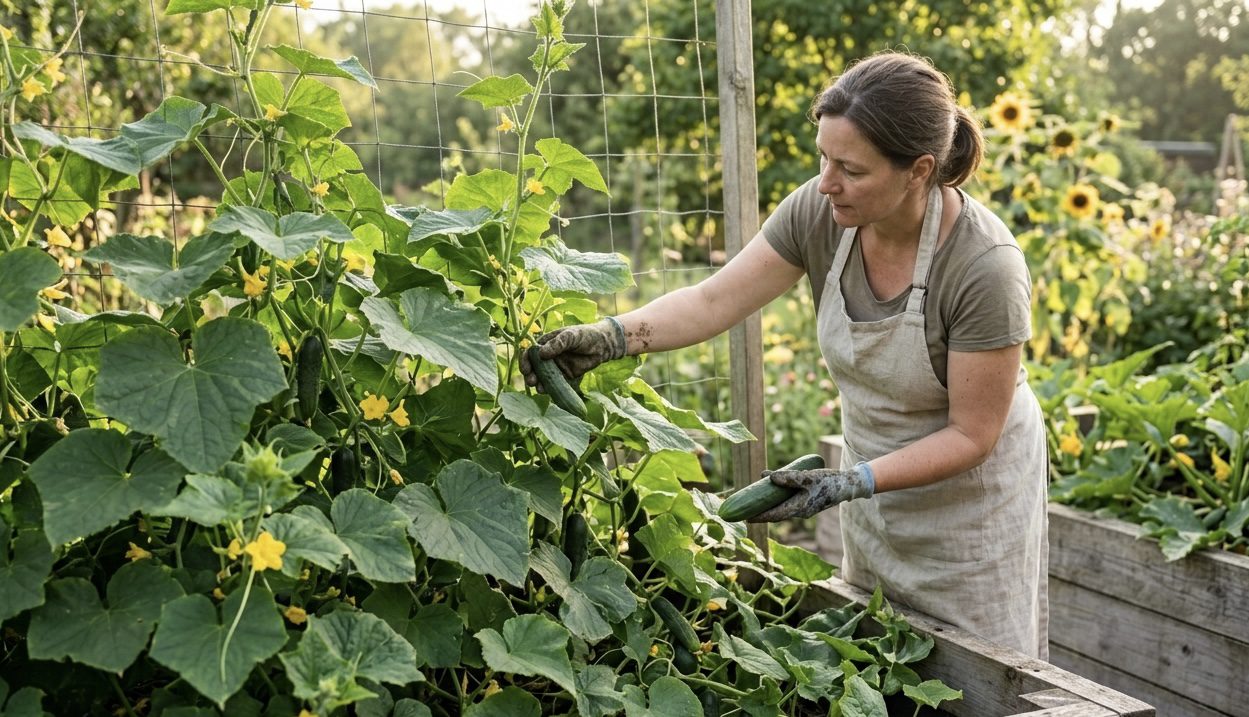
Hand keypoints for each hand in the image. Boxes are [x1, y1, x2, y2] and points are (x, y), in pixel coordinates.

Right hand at [521, 317, 626, 388]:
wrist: (603, 345)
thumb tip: (541, 353)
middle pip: (534, 367)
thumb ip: (558, 343)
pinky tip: (547, 391)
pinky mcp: (565, 376)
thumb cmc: (586, 335)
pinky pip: (555, 384)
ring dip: (538, 383)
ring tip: (539, 388)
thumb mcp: (572, 335)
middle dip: (530, 375)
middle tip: (531, 381)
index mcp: (547, 344)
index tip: (525, 369)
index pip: (531, 353)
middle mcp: (549, 356)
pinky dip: (550, 388)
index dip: (525, 361)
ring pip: (543, 377)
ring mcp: (557, 367)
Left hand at [747, 463, 874, 521]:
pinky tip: (771, 490)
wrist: (848, 485)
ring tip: (753, 502)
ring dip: (768, 505)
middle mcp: (800, 511)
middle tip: (743, 512)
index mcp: (800, 508)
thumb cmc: (829, 481)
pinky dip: (778, 499)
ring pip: (781, 507)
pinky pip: (788, 502)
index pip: (775, 514)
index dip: (759, 516)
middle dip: (760, 512)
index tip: (745, 517)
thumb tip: (769, 477)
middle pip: (776, 513)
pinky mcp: (807, 502)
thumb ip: (789, 477)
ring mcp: (804, 507)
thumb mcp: (809, 477)